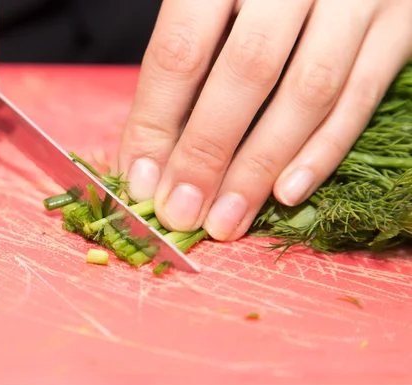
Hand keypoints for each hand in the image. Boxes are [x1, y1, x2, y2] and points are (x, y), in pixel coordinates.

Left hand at [118, 0, 411, 240]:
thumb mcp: (209, 6)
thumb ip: (182, 67)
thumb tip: (147, 160)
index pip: (182, 50)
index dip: (156, 122)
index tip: (141, 182)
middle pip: (247, 71)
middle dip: (208, 153)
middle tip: (182, 212)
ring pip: (309, 91)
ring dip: (261, 167)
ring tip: (227, 219)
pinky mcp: (400, 23)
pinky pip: (361, 96)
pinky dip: (323, 150)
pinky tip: (286, 193)